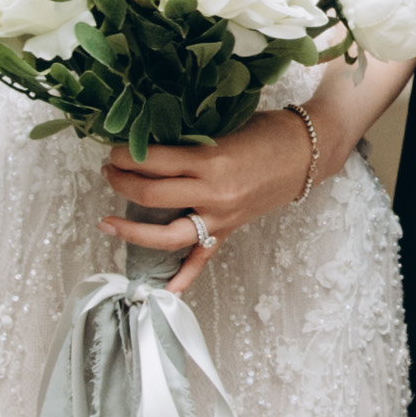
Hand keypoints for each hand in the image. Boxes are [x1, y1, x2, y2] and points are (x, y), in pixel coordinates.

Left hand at [101, 105, 322, 292]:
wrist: (307, 154)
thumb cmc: (269, 130)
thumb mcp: (225, 126)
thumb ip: (191, 139)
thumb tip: (150, 140)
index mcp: (211, 161)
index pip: (154, 162)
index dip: (126, 156)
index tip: (113, 150)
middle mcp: (213, 194)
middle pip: (151, 196)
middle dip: (121, 183)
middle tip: (108, 172)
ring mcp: (221, 217)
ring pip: (167, 235)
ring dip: (132, 231)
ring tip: (108, 222)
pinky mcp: (229, 230)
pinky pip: (202, 258)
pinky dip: (183, 277)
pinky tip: (162, 290)